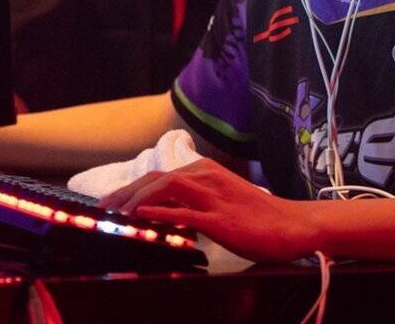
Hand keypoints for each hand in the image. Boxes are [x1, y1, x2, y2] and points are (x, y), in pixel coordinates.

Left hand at [99, 158, 315, 262]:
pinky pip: (185, 213)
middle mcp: (206, 177)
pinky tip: (143, 217)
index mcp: (205, 171)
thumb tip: (162, 211)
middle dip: (125, 192)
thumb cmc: (257, 216)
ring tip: (116, 213)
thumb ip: (192, 201)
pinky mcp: (220, 219)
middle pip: (156, 180)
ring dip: (136, 200)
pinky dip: (160, 213)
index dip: (131, 187)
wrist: (291, 225)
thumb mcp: (219, 200)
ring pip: (166, 189)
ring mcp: (213, 197)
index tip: (112, 200)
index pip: (159, 176)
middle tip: (103, 208)